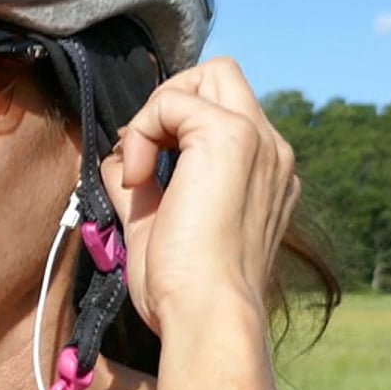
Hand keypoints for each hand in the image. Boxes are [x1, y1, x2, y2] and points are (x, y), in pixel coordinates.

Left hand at [102, 57, 299, 336]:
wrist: (207, 314)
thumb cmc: (185, 289)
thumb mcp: (157, 225)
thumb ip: (143, 184)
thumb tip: (118, 158)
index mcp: (263, 174)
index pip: (221, 113)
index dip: (173, 128)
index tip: (145, 175)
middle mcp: (272, 151)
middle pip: (221, 77)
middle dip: (170, 101)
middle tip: (143, 155)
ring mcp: (258, 140)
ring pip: (207, 75)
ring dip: (157, 113)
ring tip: (141, 172)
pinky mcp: (230, 137)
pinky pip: (171, 101)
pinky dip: (141, 131)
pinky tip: (139, 180)